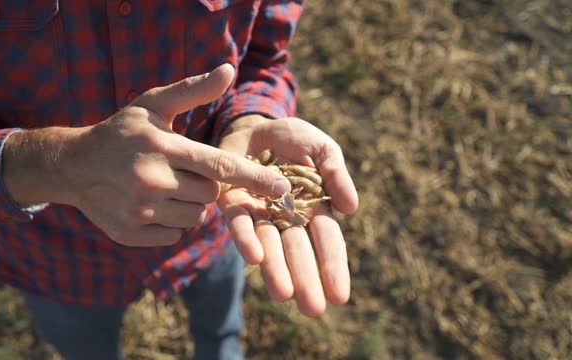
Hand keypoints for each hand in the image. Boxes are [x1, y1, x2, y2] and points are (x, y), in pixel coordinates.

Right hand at [2, 65, 290, 246]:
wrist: (73, 166)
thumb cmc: (121, 132)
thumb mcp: (154, 105)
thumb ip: (193, 90)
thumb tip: (229, 70)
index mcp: (163, 147)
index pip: (220, 166)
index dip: (254, 177)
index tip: (281, 186)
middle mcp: (152, 181)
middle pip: (210, 194)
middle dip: (205, 184)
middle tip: (181, 170)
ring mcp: (140, 211)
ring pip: (195, 218)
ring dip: (190, 205)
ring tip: (167, 186)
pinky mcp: (130, 234)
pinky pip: (174, 236)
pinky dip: (171, 224)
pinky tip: (153, 206)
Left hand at [218, 115, 358, 315]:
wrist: (254, 125)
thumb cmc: (294, 139)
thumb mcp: (322, 149)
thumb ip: (336, 174)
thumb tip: (351, 208)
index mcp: (313, 207)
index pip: (326, 240)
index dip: (333, 266)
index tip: (340, 296)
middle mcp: (286, 217)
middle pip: (298, 250)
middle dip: (306, 278)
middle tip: (313, 309)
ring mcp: (259, 213)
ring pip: (269, 245)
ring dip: (276, 270)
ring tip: (284, 296)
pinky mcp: (232, 204)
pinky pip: (240, 224)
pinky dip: (246, 240)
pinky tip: (255, 258)